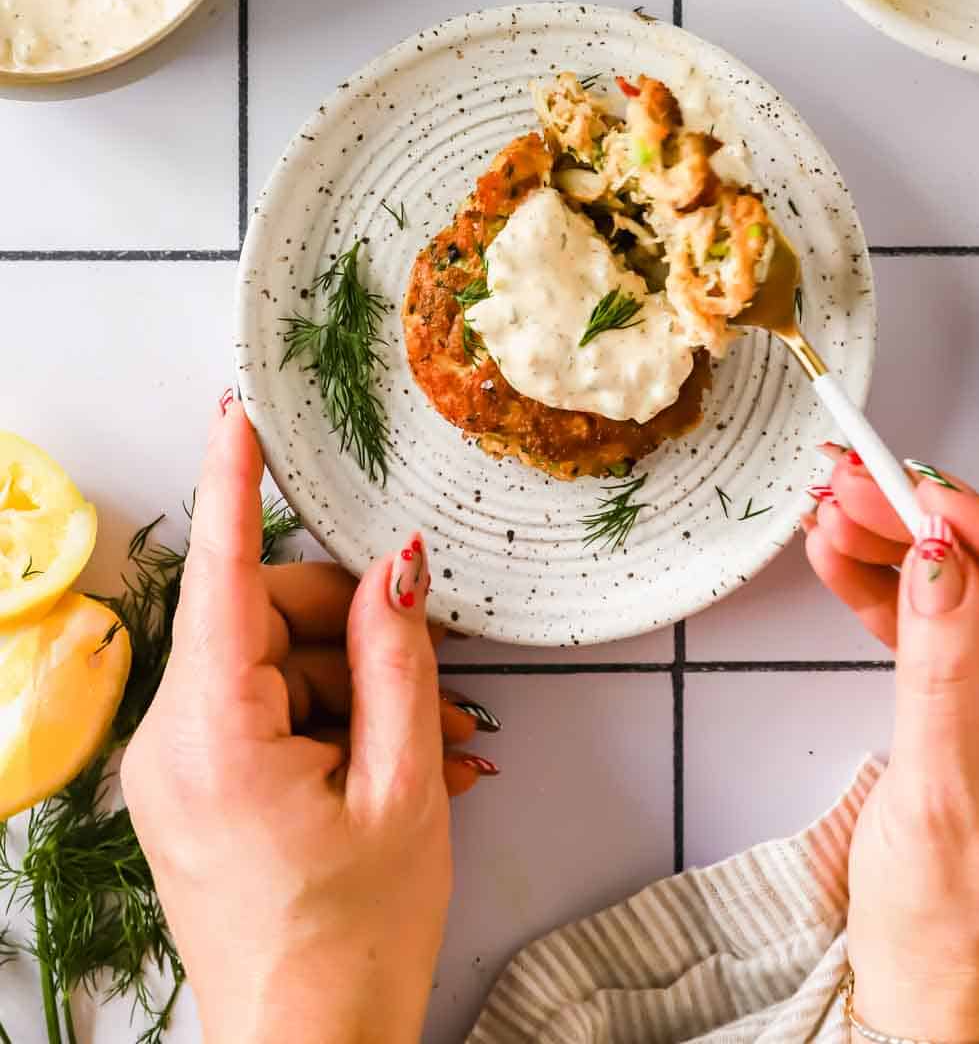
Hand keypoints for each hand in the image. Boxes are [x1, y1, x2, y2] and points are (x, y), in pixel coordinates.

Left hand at [122, 398, 482, 1043]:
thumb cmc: (356, 941)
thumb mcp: (402, 787)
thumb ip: (398, 661)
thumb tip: (395, 566)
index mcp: (214, 737)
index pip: (221, 575)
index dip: (233, 481)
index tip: (236, 408)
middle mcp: (172, 740)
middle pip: (266, 616)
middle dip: (354, 630)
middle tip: (435, 680)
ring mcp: (175, 765)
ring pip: (274, 660)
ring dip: (357, 686)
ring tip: (434, 750)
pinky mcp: (192, 784)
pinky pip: (264, 706)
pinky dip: (331, 719)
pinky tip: (393, 764)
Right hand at [805, 448, 978, 1042]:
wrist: (930, 1004)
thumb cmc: (961, 934)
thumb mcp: (947, 802)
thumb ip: (942, 671)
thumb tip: (936, 556)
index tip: (931, 502)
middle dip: (939, 528)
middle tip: (862, 486)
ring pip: (974, 593)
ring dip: (901, 549)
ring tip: (833, 509)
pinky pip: (937, 629)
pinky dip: (886, 593)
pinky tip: (838, 558)